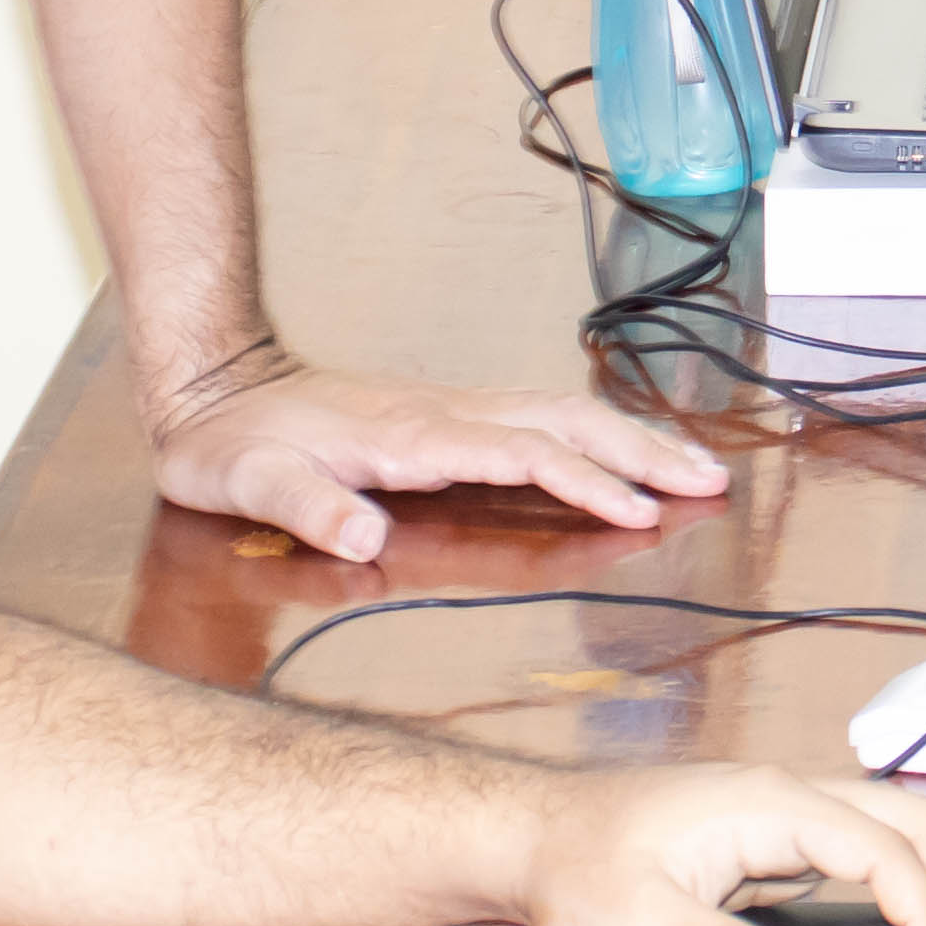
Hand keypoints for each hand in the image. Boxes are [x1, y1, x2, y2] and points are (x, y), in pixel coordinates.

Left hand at [146, 346, 729, 559]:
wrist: (214, 387)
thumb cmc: (230, 446)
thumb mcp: (246, 481)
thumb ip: (306, 506)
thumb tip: (363, 538)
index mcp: (409, 434)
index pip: (519, 453)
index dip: (582, 482)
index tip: (639, 510)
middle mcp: (443, 413)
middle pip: (564, 421)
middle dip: (642, 450)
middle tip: (711, 484)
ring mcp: (450, 410)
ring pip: (562, 414)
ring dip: (633, 439)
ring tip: (697, 469)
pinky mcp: (449, 417)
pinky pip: (541, 421)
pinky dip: (597, 436)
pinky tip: (627, 454)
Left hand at [513, 761, 925, 925]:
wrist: (533, 837)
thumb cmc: (577, 866)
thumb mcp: (639, 923)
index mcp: (766, 805)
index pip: (881, 848)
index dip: (924, 912)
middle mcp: (785, 801)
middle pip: (911, 820)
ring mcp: (781, 820)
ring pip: (893, 831)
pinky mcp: (771, 846)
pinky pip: (860, 855)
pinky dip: (902, 889)